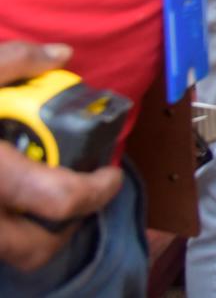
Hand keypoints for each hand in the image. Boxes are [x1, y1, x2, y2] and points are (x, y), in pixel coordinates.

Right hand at [0, 42, 124, 272]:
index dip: (97, 190)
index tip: (110, 172)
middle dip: (70, 226)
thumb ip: (12, 62)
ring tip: (48, 197)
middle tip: (84, 194)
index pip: (60, 200)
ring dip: (37, 234)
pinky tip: (9, 197)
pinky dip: (7, 229)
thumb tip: (61, 54)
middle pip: (37, 250)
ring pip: (10, 255)